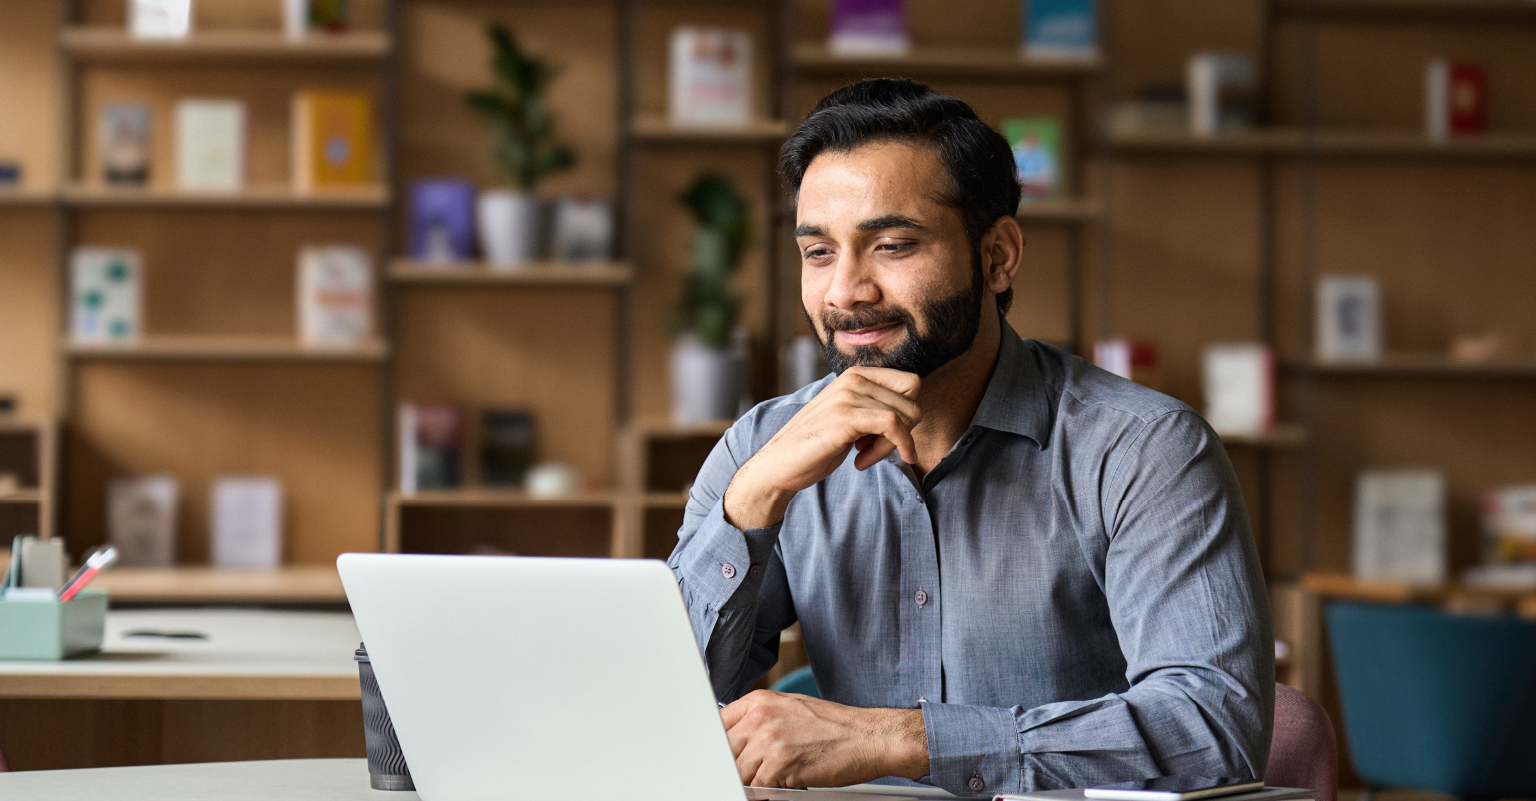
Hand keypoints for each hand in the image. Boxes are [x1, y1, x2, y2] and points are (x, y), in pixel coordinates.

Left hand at [721, 690, 927, 788]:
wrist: (869, 737)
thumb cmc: (835, 726)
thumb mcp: (791, 709)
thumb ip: (760, 720)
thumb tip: (736, 740)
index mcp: (759, 701)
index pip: (718, 725)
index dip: (720, 746)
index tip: (724, 759)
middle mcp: (760, 717)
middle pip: (725, 752)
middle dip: (736, 767)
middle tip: (757, 772)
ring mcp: (768, 741)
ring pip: (738, 773)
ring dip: (753, 781)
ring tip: (776, 778)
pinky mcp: (779, 765)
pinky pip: (756, 787)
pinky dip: (766, 791)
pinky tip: (784, 786)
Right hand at [724, 367, 920, 528]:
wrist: (779, 463)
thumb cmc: (816, 444)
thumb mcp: (850, 417)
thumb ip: (874, 407)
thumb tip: (913, 412)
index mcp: (856, 375)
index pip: (910, 384)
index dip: (907, 414)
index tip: (885, 436)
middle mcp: (853, 378)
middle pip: (912, 400)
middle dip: (903, 431)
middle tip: (875, 449)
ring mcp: (848, 395)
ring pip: (904, 415)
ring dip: (891, 445)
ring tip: (864, 457)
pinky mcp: (846, 416)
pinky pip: (893, 426)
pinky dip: (892, 448)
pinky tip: (863, 463)